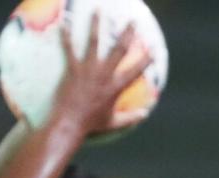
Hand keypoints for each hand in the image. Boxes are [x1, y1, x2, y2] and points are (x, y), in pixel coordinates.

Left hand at [52, 12, 152, 133]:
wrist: (69, 124)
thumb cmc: (91, 124)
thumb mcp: (114, 123)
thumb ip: (131, 117)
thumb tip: (145, 114)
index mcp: (116, 87)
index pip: (136, 70)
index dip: (146, 59)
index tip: (153, 48)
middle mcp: (104, 75)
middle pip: (119, 50)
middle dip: (127, 34)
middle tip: (132, 22)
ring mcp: (88, 70)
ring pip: (94, 43)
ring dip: (97, 25)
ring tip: (99, 11)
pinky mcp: (72, 69)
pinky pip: (69, 49)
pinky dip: (66, 36)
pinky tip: (65, 23)